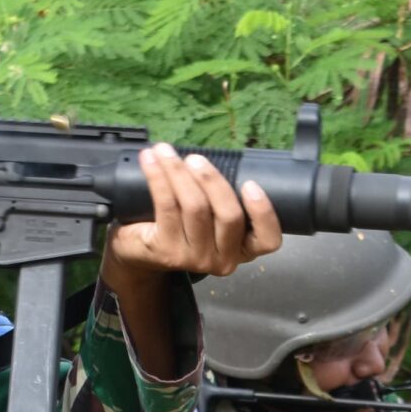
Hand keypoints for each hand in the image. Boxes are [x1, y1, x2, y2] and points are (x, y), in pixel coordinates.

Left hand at [105, 145, 282, 278]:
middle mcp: (224, 259)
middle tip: (195, 159)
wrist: (142, 250)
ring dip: (179, 172)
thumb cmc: (182, 225)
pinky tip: (151, 161)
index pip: (268, 239)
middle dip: (212, 180)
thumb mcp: (211, 216)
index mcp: (243, 249)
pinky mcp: (168, 252)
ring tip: (166, 152)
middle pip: (229, 216)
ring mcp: (196, 259)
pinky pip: (167, 207)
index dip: (263, 212)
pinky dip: (159, 178)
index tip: (250, 183)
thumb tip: (215, 159)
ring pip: (195, 208)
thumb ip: (222, 197)